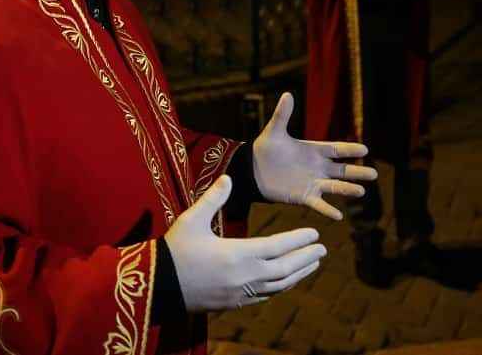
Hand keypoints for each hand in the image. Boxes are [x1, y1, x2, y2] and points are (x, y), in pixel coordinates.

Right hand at [164, 175, 325, 311]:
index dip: (299, 240)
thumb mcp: (191, 219)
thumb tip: (229, 177)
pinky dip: (282, 286)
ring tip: (313, 265)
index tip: (315, 233)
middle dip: (306, 258)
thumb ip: (213, 198)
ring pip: (280, 284)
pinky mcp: (236, 303)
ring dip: (299, 274)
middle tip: (323, 249)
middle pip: (286, 268)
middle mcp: (245, 276)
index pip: (279, 246)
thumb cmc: (175, 250)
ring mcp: (242, 293)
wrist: (159, 285)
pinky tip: (288, 281)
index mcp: (238, 253)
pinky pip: (267, 295)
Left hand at [252, 93, 377, 219]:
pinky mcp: (303, 197)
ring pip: (334, 187)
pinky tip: (338, 216)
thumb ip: (282, 115)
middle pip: (342, 170)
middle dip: (357, 172)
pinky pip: (319, 204)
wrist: (253, 171)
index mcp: (314, 150)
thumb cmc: (266, 149)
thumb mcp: (274, 131)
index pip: (336, 149)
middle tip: (374, 174)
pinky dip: (327, 210)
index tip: (364, 149)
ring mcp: (312, 183)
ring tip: (362, 192)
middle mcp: (318, 167)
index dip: (349, 150)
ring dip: (348, 189)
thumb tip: (287, 94)